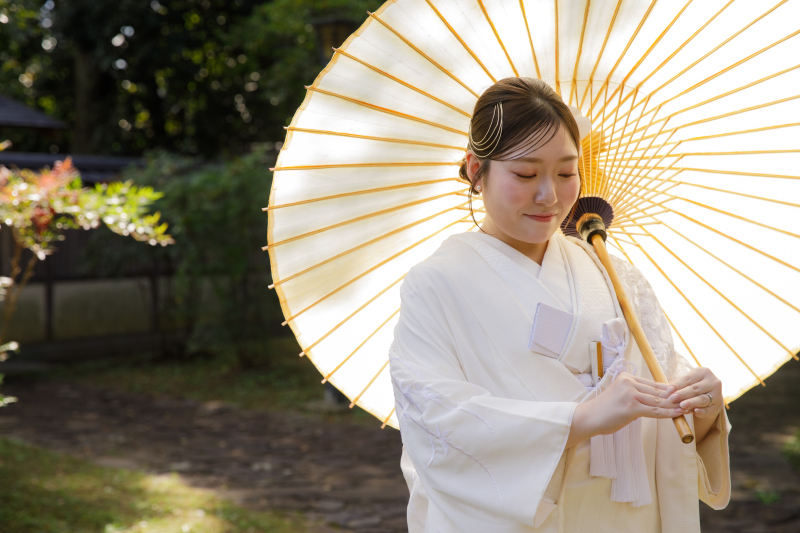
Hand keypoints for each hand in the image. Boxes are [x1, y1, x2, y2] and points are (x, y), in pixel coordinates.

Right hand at [567, 373, 681, 446]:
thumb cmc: (604, 410)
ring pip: (658, 401)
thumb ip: (636, 396)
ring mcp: (629, 394)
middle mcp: (629, 382)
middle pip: (657, 391)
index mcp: (626, 377)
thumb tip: (655, 400)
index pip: (653, 384)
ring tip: (687, 409)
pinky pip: (654, 411)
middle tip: (689, 402)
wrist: (589, 418)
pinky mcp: (631, 407)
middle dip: (674, 398)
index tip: (681, 395)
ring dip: (674, 406)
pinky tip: (677, 415)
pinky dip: (667, 413)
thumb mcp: (620, 397)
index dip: (668, 390)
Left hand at [668, 367, 722, 419]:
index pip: (688, 379)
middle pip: (695, 389)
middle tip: (671, 399)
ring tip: (682, 405)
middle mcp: (713, 382)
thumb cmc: (693, 386)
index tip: (668, 391)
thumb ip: (678, 383)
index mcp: (704, 372)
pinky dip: (702, 411)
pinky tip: (695, 412)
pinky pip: (709, 410)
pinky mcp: (718, 406)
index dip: (677, 385)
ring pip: (702, 399)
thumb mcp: (687, 381)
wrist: (709, 396)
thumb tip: (667, 389)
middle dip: (682, 394)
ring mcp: (717, 395)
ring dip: (691, 402)